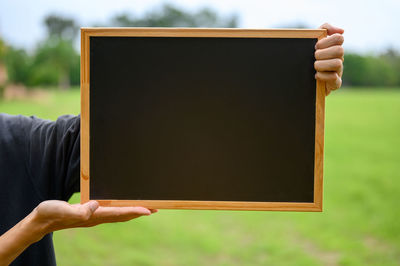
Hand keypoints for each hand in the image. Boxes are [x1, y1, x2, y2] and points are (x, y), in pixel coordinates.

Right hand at [0, 200, 155, 265]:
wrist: (41, 221)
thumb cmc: (50, 214)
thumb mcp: (62, 209)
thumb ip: (78, 210)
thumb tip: (94, 205)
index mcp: (93, 215)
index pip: (118, 213)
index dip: (134, 210)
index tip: (149, 209)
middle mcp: (97, 217)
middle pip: (124, 215)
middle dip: (140, 211)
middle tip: (157, 207)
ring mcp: (94, 216)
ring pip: (120, 214)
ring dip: (134, 210)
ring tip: (147, 207)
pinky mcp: (91, 213)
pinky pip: (112, 211)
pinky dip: (123, 209)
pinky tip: (124, 205)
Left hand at [315, 23, 343, 94]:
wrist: (302, 79)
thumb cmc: (309, 57)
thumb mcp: (313, 40)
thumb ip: (325, 29)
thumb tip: (342, 30)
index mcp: (334, 47)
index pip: (339, 38)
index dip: (327, 41)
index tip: (316, 46)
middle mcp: (339, 58)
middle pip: (340, 50)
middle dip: (323, 53)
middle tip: (314, 57)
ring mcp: (339, 71)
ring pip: (338, 63)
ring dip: (323, 64)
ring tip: (315, 66)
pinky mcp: (335, 83)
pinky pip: (334, 78)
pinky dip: (323, 76)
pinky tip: (316, 75)